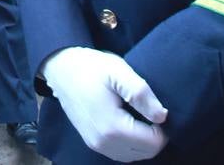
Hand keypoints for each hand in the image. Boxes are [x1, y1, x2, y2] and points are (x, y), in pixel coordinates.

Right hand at [42, 46, 167, 161]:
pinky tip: (129, 124)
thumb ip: (141, 93)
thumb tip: (162, 116)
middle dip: (154, 135)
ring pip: (134, 155)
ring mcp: (96, 145)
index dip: (162, 126)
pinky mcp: (92, 143)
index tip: (154, 106)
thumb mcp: (118, 71)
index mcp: (113, 127)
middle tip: (148, 109)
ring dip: (143, 141)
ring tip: (139, 116)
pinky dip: (130, 144)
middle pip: (146, 152)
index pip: (154, 143)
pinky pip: (120, 153)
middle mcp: (104, 143)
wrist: (62, 70)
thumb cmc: (91, 68)